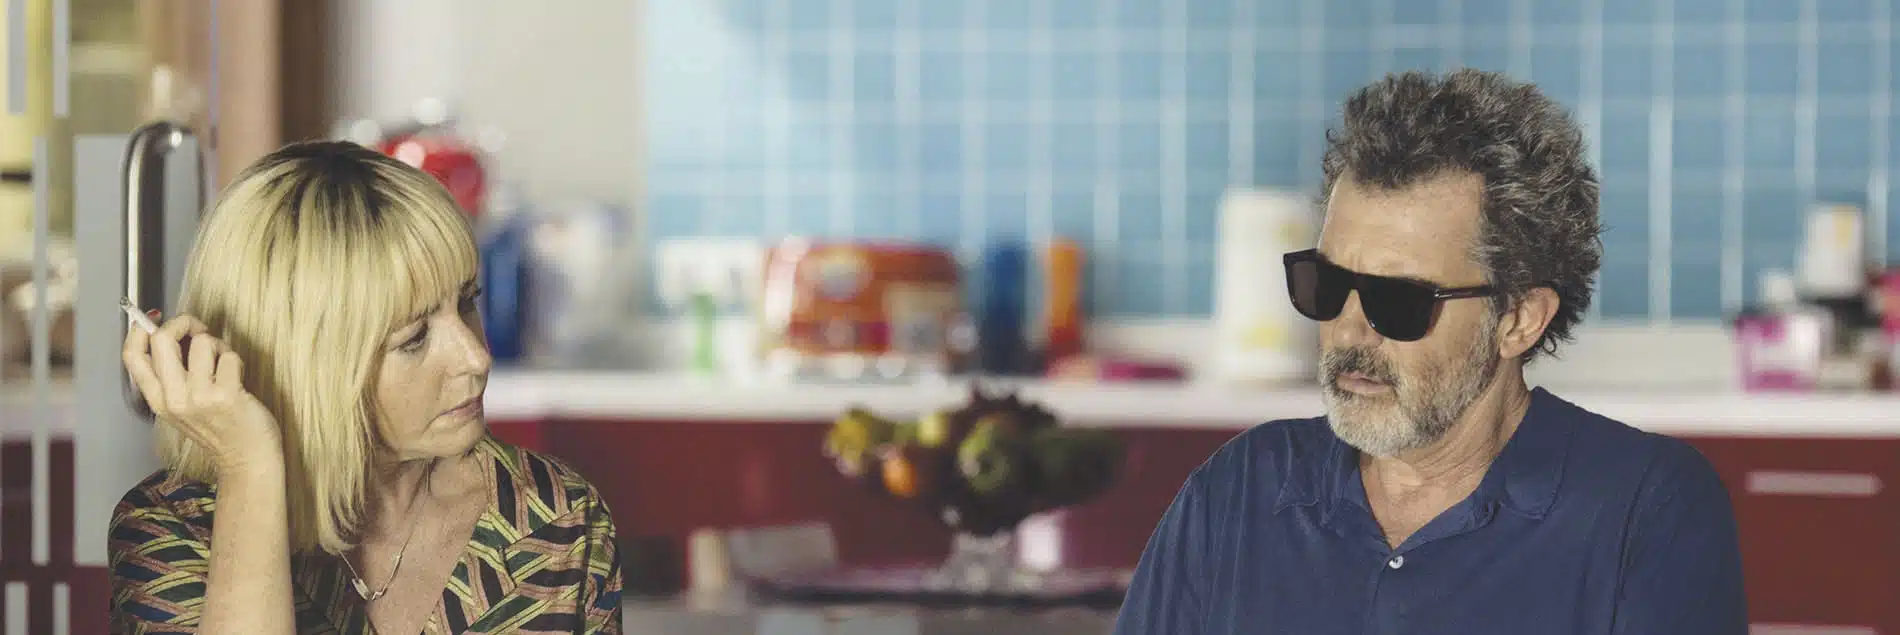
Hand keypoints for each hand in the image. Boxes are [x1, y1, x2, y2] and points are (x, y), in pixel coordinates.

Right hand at [122, 312, 281, 470]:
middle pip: (161, 339)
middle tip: (199, 330)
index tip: (157, 319)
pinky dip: (235, 360)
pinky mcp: (226, 395)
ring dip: (217, 345)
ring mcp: (199, 397)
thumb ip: (171, 376)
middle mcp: (173, 398)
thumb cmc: (220, 428)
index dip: (140, 329)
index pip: (132, 356)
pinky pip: (229, 356)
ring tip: (223, 363)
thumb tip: (170, 332)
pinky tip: (237, 378)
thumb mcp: (182, 407)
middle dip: (183, 323)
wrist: (246, 460)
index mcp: (157, 400)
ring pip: (202, 342)